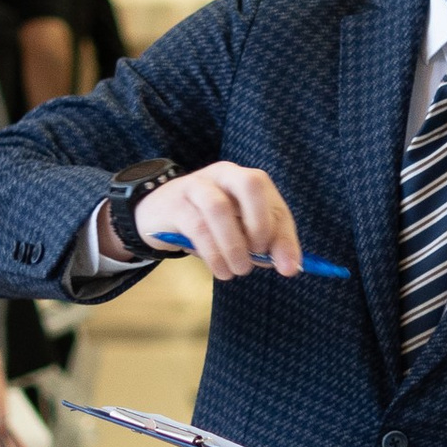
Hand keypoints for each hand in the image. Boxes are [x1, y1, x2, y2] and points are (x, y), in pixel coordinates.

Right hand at [123, 162, 305, 278]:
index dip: (285, 237)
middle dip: (260, 224)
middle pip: (251, 184)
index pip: (275, 204)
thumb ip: (265, 247)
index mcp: (247, 181)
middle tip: (257, 254)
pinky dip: (213, 253)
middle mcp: (225, 175)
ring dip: (233, 245)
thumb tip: (289, 266)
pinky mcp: (176, 203)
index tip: (288, 268)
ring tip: (238, 270)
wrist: (158, 214)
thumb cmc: (208, 223)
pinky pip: (197, 226)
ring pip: (220, 208)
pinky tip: (220, 270)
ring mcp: (197, 185)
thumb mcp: (239, 233)